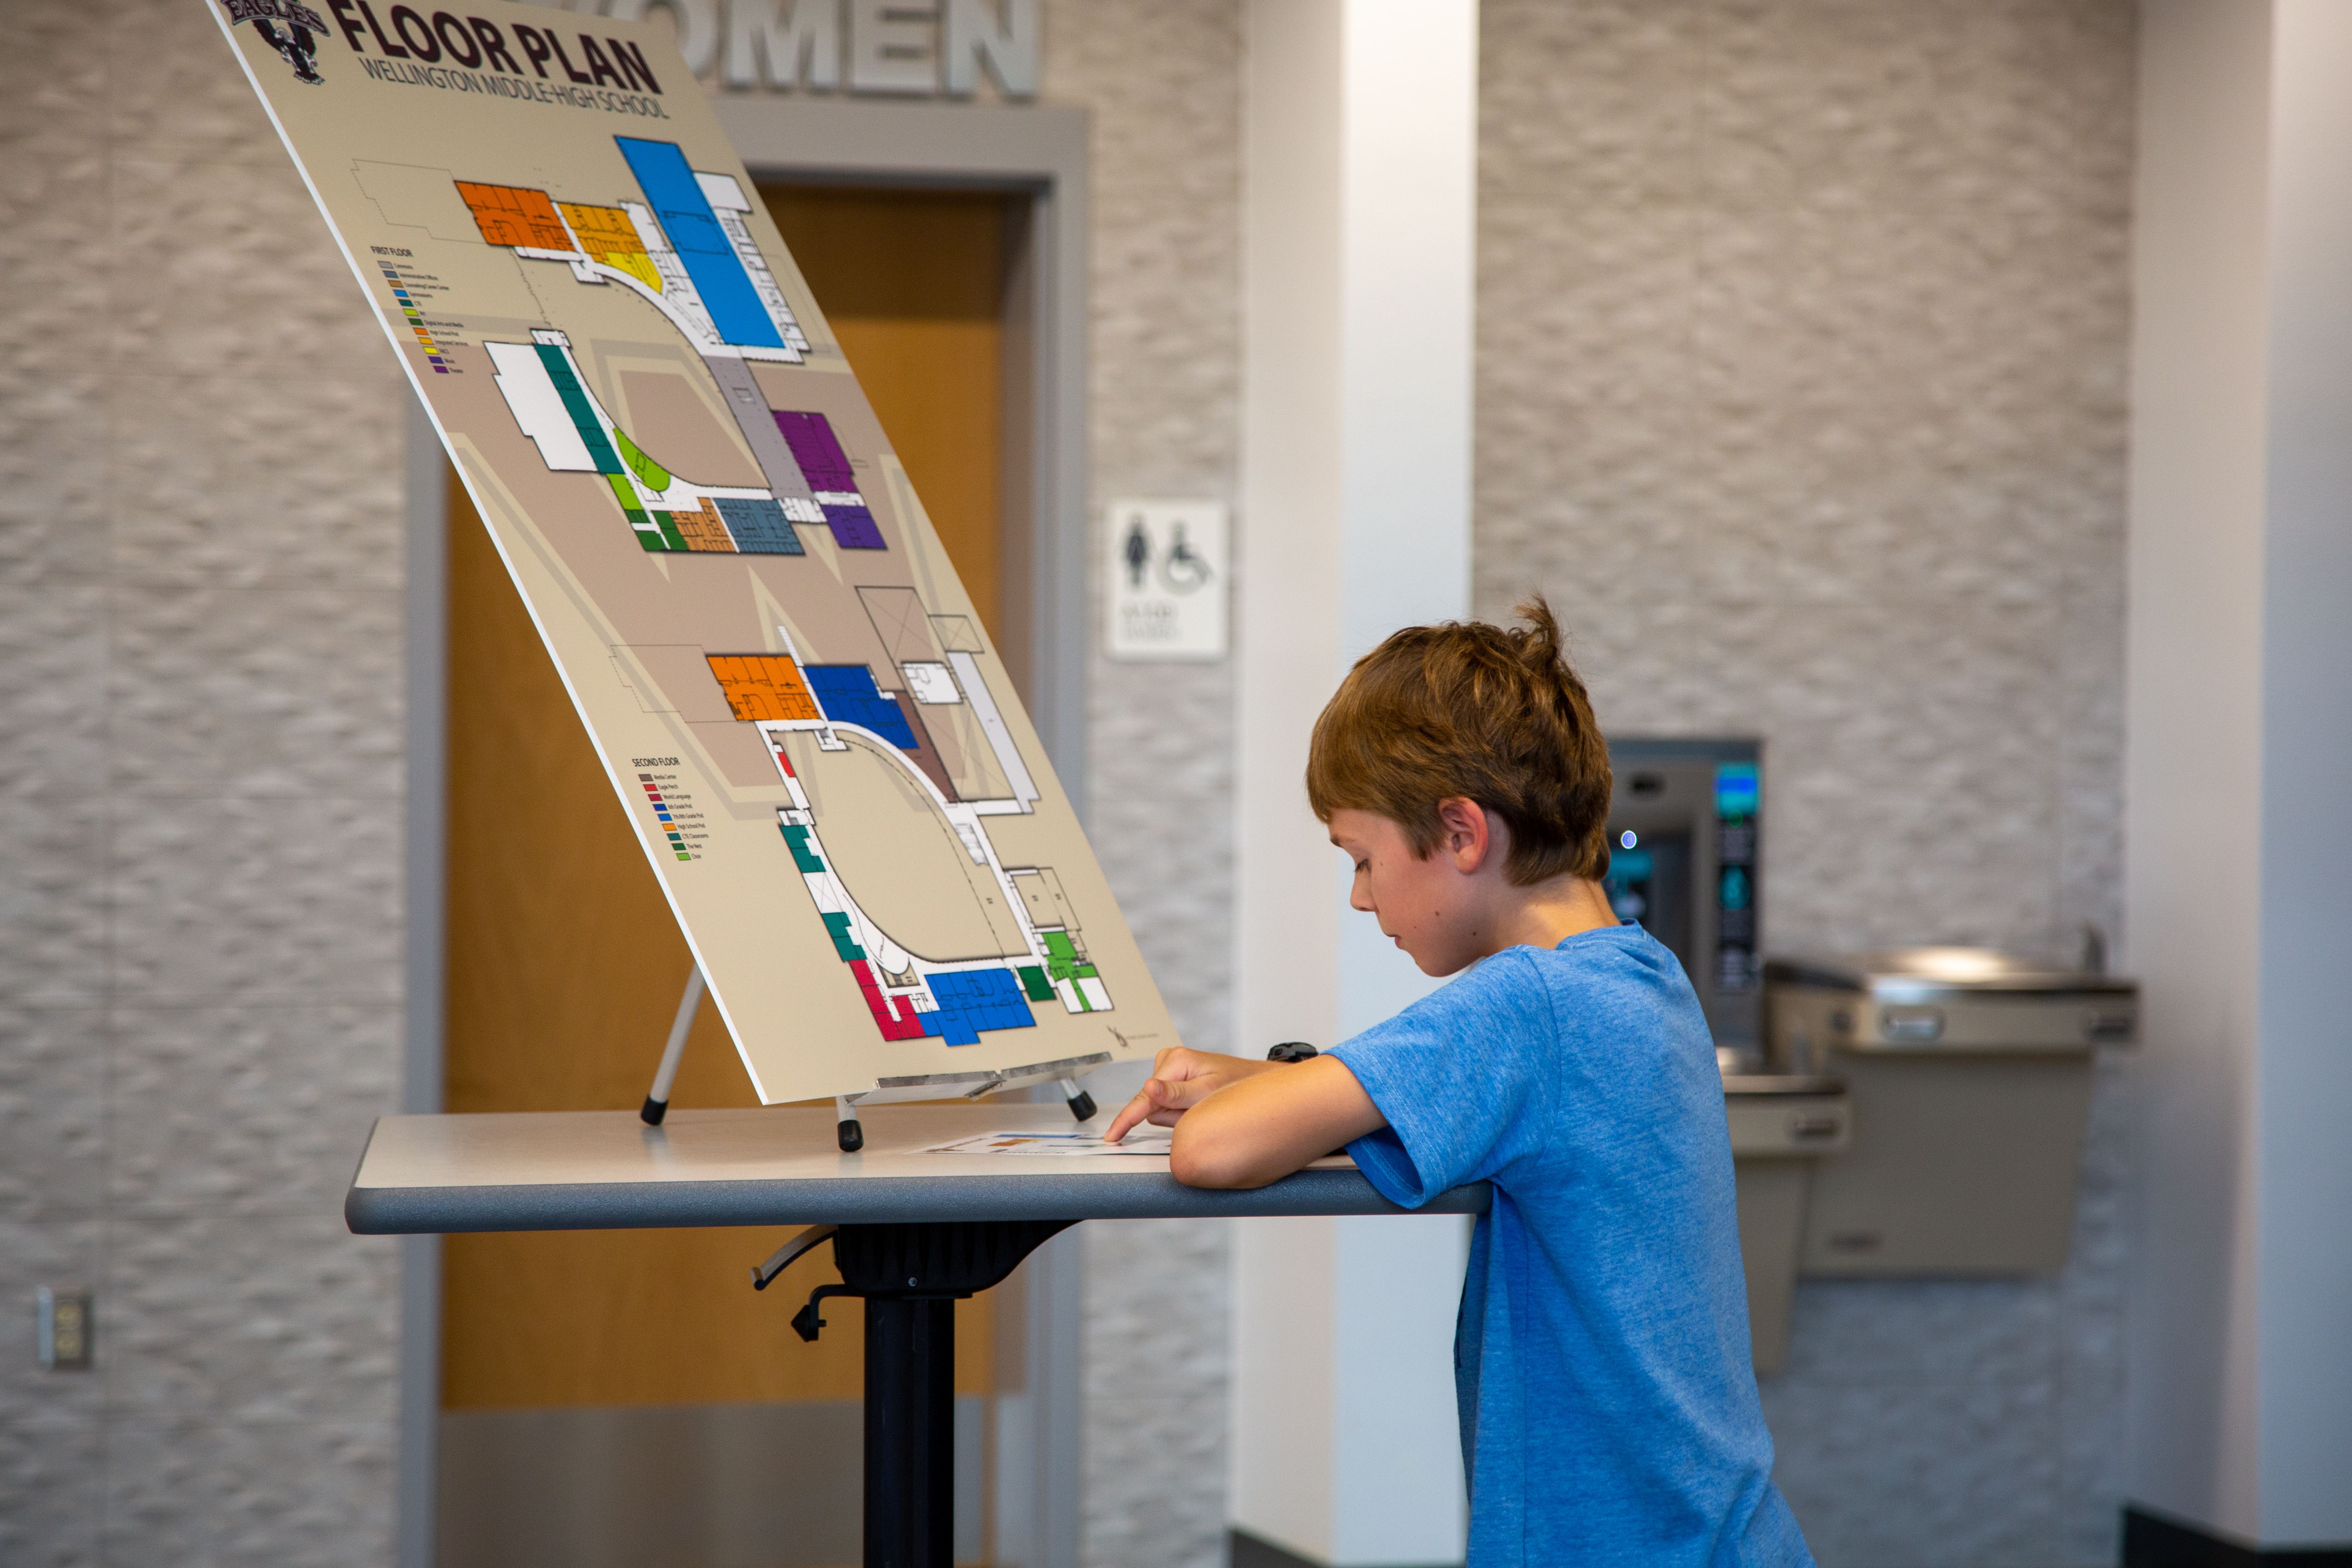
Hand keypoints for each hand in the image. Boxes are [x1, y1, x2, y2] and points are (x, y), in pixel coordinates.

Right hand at [1104, 1048, 1271, 1141]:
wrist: (1254, 1081)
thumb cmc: (1237, 1084)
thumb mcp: (1208, 1093)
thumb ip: (1176, 1094)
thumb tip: (1149, 1088)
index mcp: (1176, 1060)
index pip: (1144, 1096)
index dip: (1127, 1119)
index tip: (1112, 1135)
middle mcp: (1170, 1060)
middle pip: (1152, 1105)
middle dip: (1172, 1115)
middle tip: (1198, 1111)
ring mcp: (1171, 1070)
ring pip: (1159, 1108)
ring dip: (1178, 1114)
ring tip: (1201, 1105)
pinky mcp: (1175, 1080)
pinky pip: (1166, 1105)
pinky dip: (1181, 1110)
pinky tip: (1197, 1103)